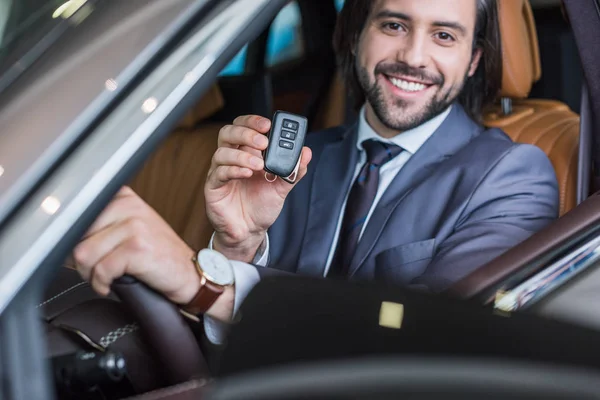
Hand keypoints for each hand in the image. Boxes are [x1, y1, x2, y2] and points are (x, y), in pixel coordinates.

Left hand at [73, 186, 200, 304]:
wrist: (190, 273)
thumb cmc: (160, 254)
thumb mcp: (134, 227)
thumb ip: (104, 223)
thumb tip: (64, 235)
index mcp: (123, 197)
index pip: (78, 215)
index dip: (74, 240)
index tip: (85, 253)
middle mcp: (129, 206)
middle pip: (77, 235)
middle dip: (81, 259)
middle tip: (96, 270)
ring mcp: (134, 226)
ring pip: (84, 254)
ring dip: (89, 274)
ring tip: (104, 278)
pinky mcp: (137, 248)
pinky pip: (101, 270)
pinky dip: (101, 284)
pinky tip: (111, 285)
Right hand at [206, 115, 311, 261]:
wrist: (249, 231)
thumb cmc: (261, 206)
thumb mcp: (282, 187)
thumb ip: (294, 170)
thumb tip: (306, 153)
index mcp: (246, 153)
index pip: (244, 127)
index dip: (253, 121)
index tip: (268, 124)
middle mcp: (232, 159)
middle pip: (229, 133)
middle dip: (246, 133)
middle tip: (263, 142)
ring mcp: (220, 172)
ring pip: (222, 152)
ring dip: (242, 155)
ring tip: (259, 165)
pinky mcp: (213, 187)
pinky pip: (219, 173)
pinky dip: (234, 170)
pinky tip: (247, 173)